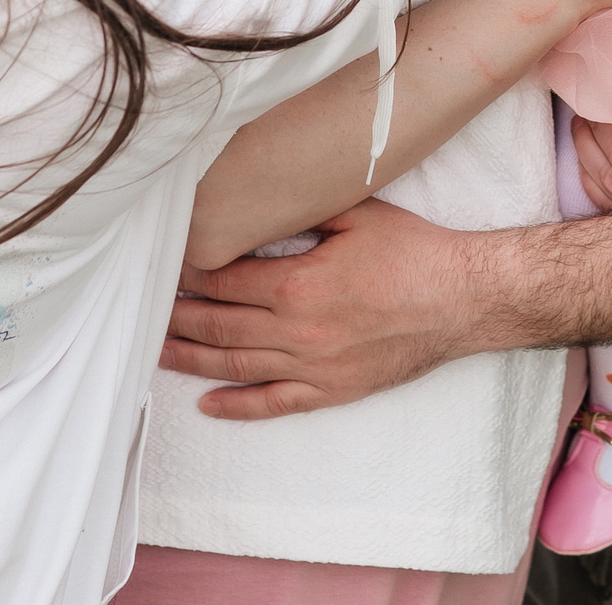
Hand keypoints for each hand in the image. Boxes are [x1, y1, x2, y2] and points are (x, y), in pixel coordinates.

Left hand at [166, 199, 488, 418]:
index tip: (166, 267)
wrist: (463, 299)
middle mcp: (297, 330)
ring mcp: (313, 366)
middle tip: (147, 309)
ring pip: (235, 366)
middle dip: (177, 316)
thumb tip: (260, 205)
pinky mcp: (332, 390)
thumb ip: (303, 212)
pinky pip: (275, 403)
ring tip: (157, 352)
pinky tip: (208, 404)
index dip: (189, 274)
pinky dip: (238, 406)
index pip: (222, 280)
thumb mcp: (356, 214)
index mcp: (297, 284)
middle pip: (218, 325)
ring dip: (191, 360)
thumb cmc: (414, 251)